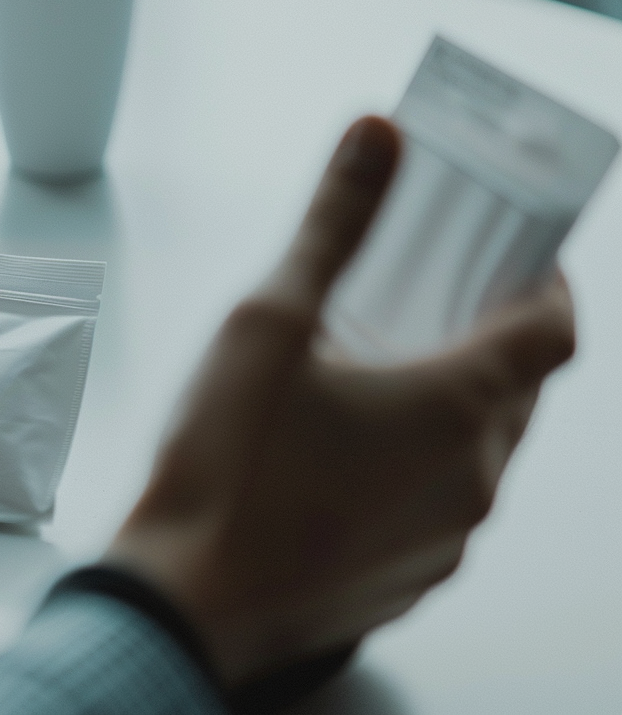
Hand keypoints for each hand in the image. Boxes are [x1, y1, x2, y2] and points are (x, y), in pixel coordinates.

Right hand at [104, 117, 575, 687]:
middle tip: (425, 309)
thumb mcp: (268, 322)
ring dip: (447, 410)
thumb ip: (333, 224)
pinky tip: (340, 460)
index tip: (518, 260)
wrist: (182, 599)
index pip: (555, 330)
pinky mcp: (409, 579)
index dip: (548, 285)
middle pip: (519, 392)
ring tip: (369, 385)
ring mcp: (446, 539)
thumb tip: (376, 139)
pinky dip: (415, 471)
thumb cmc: (224, 468)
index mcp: (458, 407)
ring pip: (479, 454)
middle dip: (486, 341)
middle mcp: (472, 479)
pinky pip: (438, 509)